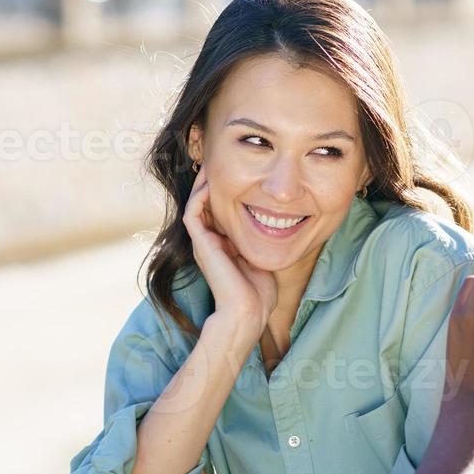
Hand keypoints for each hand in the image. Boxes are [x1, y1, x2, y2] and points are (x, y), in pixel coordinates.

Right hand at [185, 167, 277, 333]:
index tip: (238, 174)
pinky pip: (193, 212)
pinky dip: (200, 196)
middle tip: (220, 162)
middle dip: (212, 183)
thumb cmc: (259, 294)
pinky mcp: (202, 244)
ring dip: (203, 184)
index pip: (220, 212)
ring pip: (196, 205)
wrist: (248, 311)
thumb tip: (280, 227)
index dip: (226, 193)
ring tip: (211, 164)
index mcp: (224, 246)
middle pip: (206, 205)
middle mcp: (211, 242)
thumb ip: (263, 243)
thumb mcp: (263, 259)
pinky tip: (212, 181)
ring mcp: (204, 243)